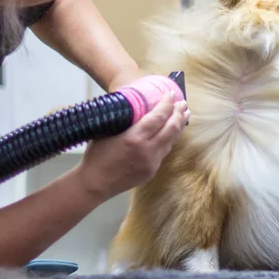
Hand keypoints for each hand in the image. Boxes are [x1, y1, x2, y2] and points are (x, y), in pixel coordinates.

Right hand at [75, 92, 189, 201]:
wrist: (94, 183)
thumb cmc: (96, 155)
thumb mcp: (108, 130)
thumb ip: (126, 119)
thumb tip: (137, 104)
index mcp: (134, 138)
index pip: (158, 117)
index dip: (167, 104)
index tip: (171, 94)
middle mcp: (147, 151)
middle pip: (171, 128)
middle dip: (178, 113)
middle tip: (182, 103)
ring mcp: (151, 163)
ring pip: (171, 141)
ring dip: (178, 126)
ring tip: (183, 115)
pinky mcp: (152, 171)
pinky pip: (164, 152)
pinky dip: (169, 139)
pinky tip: (171, 133)